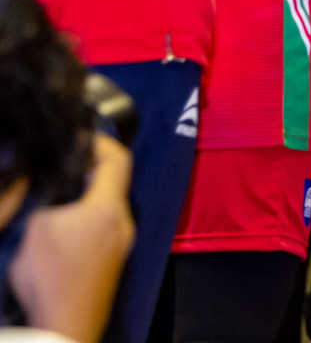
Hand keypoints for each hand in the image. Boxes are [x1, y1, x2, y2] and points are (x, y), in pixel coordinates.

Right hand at [10, 134, 133, 342]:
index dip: (99, 141)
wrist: (65, 326)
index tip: (78, 137)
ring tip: (57, 192)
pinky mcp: (114, 258)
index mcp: (109, 207)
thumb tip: (50, 181)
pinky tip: (63, 222)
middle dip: (88, 169)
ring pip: (108, 204)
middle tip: (61, 163)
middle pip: (114, 181)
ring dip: (86, 194)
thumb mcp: (35, 228)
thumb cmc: (50, 277)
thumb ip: (46, 196)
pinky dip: (88, 215)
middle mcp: (124, 221)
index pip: (118, 158)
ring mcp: (122, 241)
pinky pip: (105, 224)